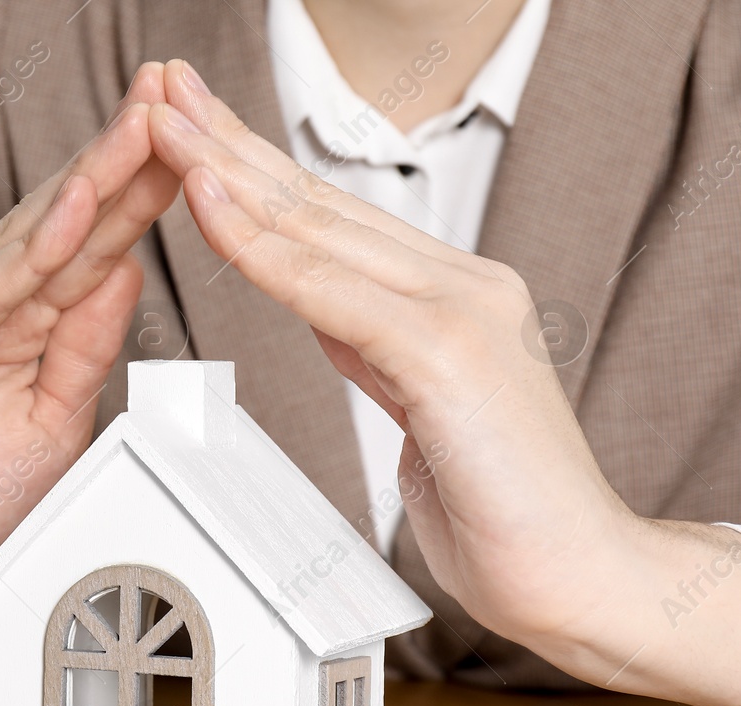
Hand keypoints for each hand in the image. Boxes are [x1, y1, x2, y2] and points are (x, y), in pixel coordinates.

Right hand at [0, 64, 182, 680]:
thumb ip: (83, 349)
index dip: (140, 193)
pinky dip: (21, 256)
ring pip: (19, 243)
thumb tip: (125, 274)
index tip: (197, 146)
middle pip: (57, 224)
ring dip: (85, 184)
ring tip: (139, 129)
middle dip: (119, 160)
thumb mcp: (48, 425)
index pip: (85, 247)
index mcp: (6, 327)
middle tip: (172, 96)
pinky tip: (69, 216)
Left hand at [147, 60, 740, 705]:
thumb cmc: (502, 512)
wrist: (579, 578)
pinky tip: (211, 204)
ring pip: (317, 228)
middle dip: (229, 145)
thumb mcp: (418, 411)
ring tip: (165, 125)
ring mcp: (460, 309)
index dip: (254, 172)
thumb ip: (376, 349)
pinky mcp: (450, 352)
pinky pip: (332, 290)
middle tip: (161, 92)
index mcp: (446, 296)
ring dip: (228, 173)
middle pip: (316, 202)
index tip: (193, 137)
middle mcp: (458, 283)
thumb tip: (326, 312)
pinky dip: (262, 247)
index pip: (328, 220)